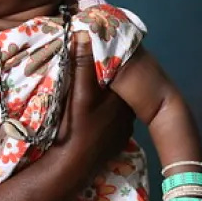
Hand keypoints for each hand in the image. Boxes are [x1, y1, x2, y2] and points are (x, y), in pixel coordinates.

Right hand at [49, 34, 134, 190]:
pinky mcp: (116, 142)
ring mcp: (124, 130)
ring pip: (115, 105)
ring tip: (88, 92)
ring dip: (105, 98)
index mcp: (124, 97)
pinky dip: (103, 116)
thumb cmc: (76, 127)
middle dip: (106, 80)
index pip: (119, 73)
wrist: (72, 167)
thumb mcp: (78, 92)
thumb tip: (85, 33)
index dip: (106, 62)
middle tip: (88, 72)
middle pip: (118, 89)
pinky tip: (91, 116)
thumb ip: (82, 63)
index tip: (93, 54)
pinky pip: (111, 121)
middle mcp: (129, 113)